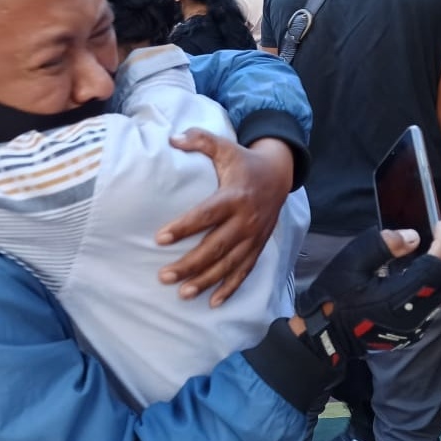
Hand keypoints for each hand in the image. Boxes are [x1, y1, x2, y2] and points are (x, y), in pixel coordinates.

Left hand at [155, 130, 292, 306]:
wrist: (279, 175)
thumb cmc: (244, 162)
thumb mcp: (225, 146)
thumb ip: (199, 140)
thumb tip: (172, 138)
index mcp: (234, 196)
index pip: (206, 215)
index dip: (184, 227)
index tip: (160, 238)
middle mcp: (246, 220)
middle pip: (215, 247)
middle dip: (189, 264)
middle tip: (164, 276)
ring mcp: (254, 237)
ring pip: (228, 264)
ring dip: (206, 281)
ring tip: (182, 292)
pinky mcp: (258, 247)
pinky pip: (244, 271)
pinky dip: (230, 288)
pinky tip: (213, 302)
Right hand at [296, 222, 440, 362]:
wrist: (326, 334)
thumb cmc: (335, 296)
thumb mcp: (351, 262)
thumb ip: (382, 246)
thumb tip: (414, 237)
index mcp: (400, 297)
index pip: (437, 268)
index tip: (440, 225)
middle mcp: (416, 315)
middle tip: (437, 239)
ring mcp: (416, 327)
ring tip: (428, 254)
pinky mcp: (413, 332)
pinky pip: (434, 305)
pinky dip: (433, 286)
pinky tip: (416, 276)